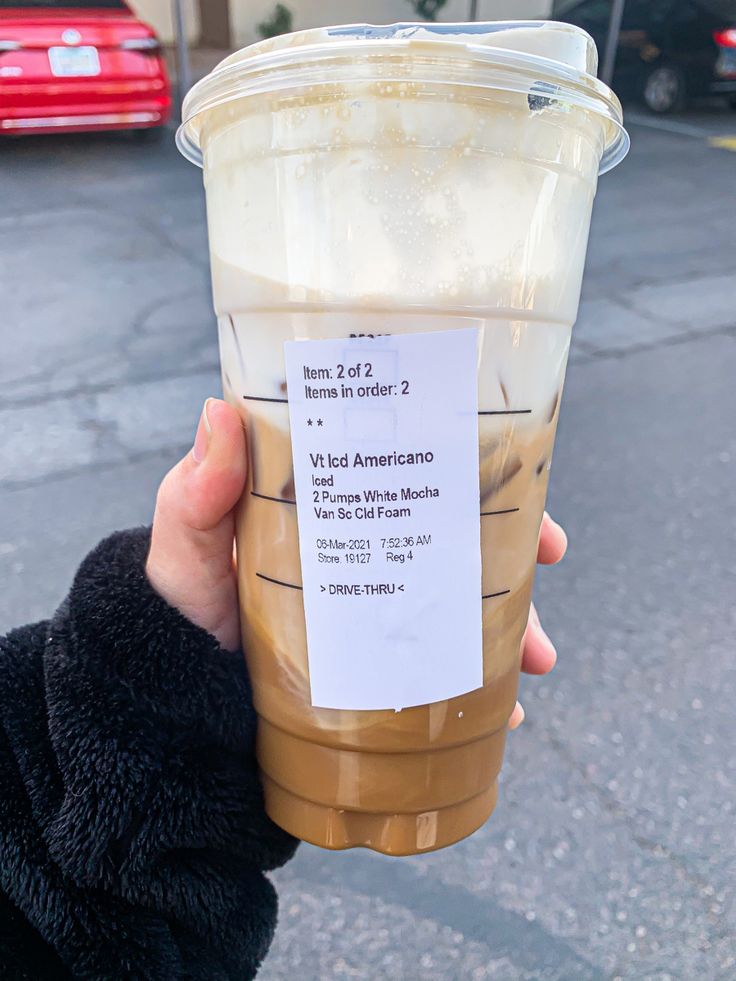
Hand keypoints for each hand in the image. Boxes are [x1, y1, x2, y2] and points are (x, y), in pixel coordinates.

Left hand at [146, 399, 566, 721]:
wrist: (174, 686)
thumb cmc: (183, 599)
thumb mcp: (189, 541)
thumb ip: (199, 491)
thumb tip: (220, 411)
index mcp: (336, 502)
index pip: (416, 469)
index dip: (477, 470)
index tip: (523, 483)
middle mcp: (368, 546)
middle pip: (458, 535)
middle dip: (516, 547)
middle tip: (550, 559)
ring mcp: (379, 605)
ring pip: (463, 602)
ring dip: (514, 625)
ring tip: (538, 661)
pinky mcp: (379, 661)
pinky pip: (444, 667)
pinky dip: (480, 685)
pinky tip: (507, 711)